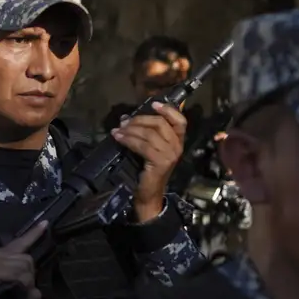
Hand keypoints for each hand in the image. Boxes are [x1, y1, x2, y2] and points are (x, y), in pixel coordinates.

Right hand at [0, 221, 46, 298]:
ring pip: (25, 266)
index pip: (19, 242)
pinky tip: (14, 294)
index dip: (34, 234)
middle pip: (27, 258)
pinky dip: (21, 286)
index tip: (46, 223)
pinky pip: (19, 275)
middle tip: (21, 291)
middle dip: (29, 275)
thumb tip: (37, 294)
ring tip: (15, 294)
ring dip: (26, 283)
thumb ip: (18, 291)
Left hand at [112, 101, 187, 221]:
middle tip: (124, 122)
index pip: (180, 120)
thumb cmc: (148, 170)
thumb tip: (127, 119)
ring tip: (118, 130)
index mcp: (178, 141)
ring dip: (131, 130)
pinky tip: (119, 139)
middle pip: (160, 123)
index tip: (153, 103)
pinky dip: (129, 140)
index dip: (168, 110)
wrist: (148, 194)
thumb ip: (146, 133)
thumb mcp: (150, 149)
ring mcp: (170, 155)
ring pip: (149, 134)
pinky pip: (143, 145)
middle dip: (140, 120)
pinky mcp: (161, 162)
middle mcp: (177, 146)